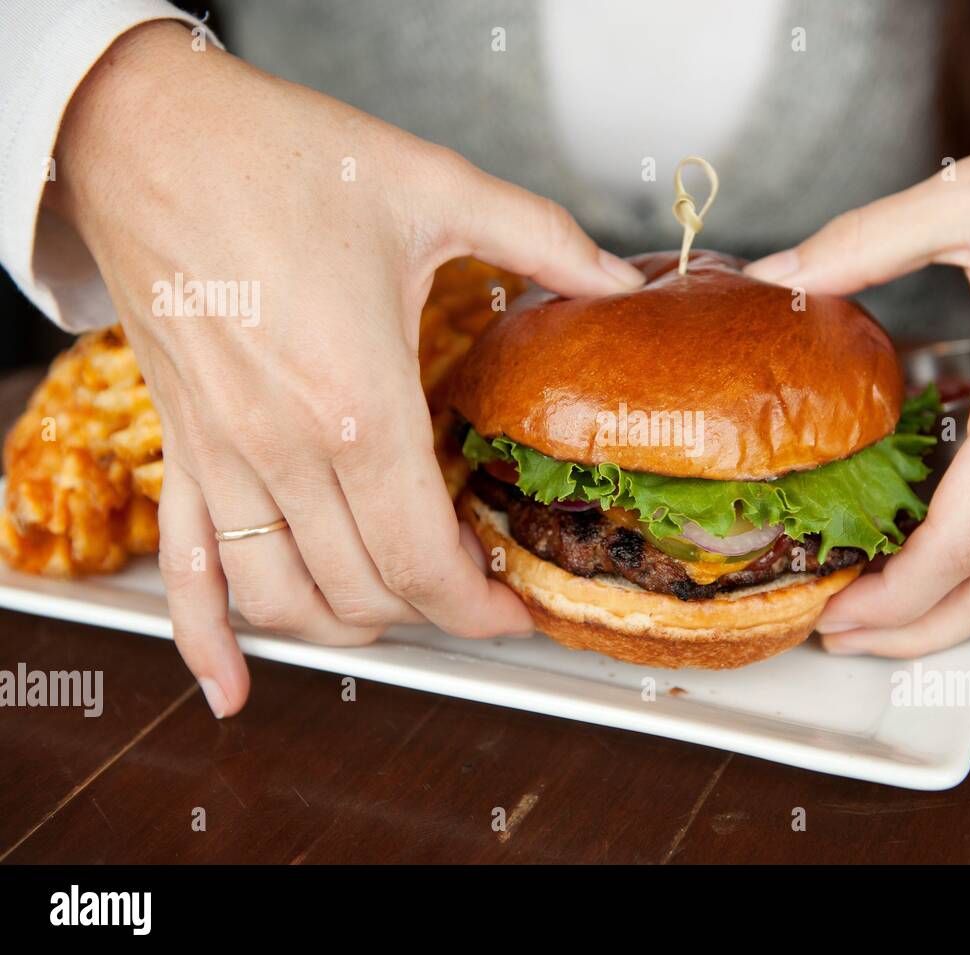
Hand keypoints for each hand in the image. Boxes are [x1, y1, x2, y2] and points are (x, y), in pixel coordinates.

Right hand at [46, 23, 644, 714]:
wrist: (147, 134)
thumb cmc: (278, 157)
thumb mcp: (432, 186)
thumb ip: (541, 237)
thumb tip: (616, 278)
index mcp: (359, 405)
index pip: (425, 561)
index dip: (479, 604)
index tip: (516, 605)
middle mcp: (285, 452)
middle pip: (367, 592)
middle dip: (435, 609)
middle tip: (478, 587)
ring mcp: (223, 460)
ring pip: (286, 600)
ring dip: (352, 626)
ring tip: (401, 609)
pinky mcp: (182, 449)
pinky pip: (185, 570)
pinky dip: (207, 640)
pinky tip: (232, 689)